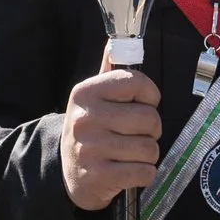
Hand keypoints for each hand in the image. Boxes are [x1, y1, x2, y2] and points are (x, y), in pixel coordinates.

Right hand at [61, 47, 161, 211]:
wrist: (67, 173)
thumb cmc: (91, 130)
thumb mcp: (93, 100)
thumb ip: (109, 73)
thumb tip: (116, 43)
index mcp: (86, 93)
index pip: (136, 82)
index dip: (150, 95)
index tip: (145, 103)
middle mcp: (86, 118)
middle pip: (148, 118)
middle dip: (152, 129)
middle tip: (139, 134)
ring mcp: (91, 149)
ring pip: (149, 148)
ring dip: (148, 154)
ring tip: (132, 153)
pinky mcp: (99, 177)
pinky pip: (144, 172)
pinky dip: (144, 173)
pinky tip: (130, 170)